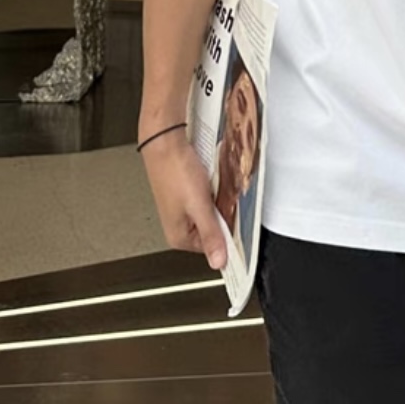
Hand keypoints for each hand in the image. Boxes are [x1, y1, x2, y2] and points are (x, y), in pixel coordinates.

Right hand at [140, 130, 228, 270]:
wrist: (164, 141)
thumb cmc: (175, 170)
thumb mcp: (199, 205)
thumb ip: (210, 234)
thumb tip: (218, 262)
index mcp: (179, 237)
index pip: (214, 248)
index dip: (229, 236)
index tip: (240, 226)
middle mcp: (179, 226)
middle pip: (214, 229)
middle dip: (224, 215)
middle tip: (225, 200)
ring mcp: (182, 210)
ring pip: (212, 212)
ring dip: (220, 202)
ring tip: (215, 189)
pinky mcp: (186, 194)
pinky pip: (207, 199)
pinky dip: (214, 192)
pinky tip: (213, 183)